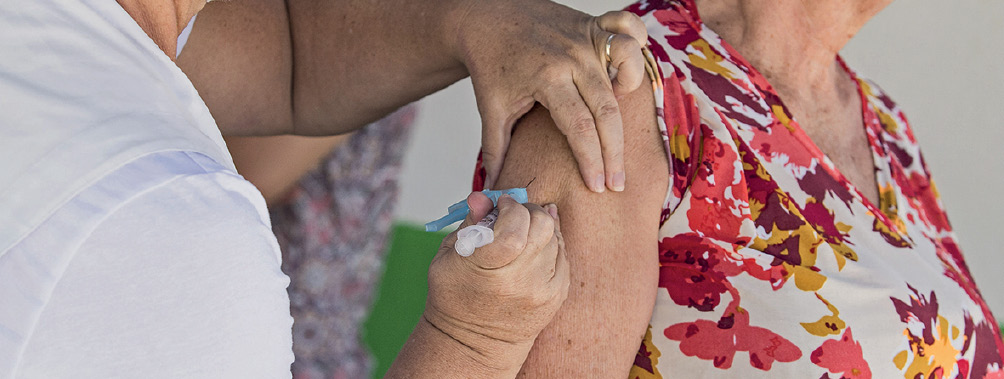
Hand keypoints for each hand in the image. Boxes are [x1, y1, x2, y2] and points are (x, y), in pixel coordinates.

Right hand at [423, 192, 569, 369]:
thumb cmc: (454, 294)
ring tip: (520, 236)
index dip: (511, 207)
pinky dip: (550, 246)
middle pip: (541, 226)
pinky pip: (563, 256)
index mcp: (487, 269)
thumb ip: (470, 223)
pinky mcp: (556, 297)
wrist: (474, 344)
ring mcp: (542, 291)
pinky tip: (533, 250)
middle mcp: (519, 282)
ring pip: (554, 238)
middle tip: (514, 215)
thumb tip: (482, 196)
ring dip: (539, 228)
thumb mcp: (448, 256)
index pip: (515, 225)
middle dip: (528, 211)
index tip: (502, 205)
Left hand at [447, 0, 648, 192]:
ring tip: (620, 123)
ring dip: (632, 95)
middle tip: (618, 182)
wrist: (484, 16)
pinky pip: (628, 27)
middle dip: (614, 152)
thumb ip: (496, 151)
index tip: (599, 187)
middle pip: (607, 110)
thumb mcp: (491, 108)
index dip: (592, 162)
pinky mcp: (592, 24)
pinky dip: (635, 44)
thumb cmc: (490, 63)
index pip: (580, 128)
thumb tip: (496, 190)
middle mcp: (572, 57)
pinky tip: (626, 72)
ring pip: (627, 66)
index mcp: (547, 78)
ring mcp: (585, 37)